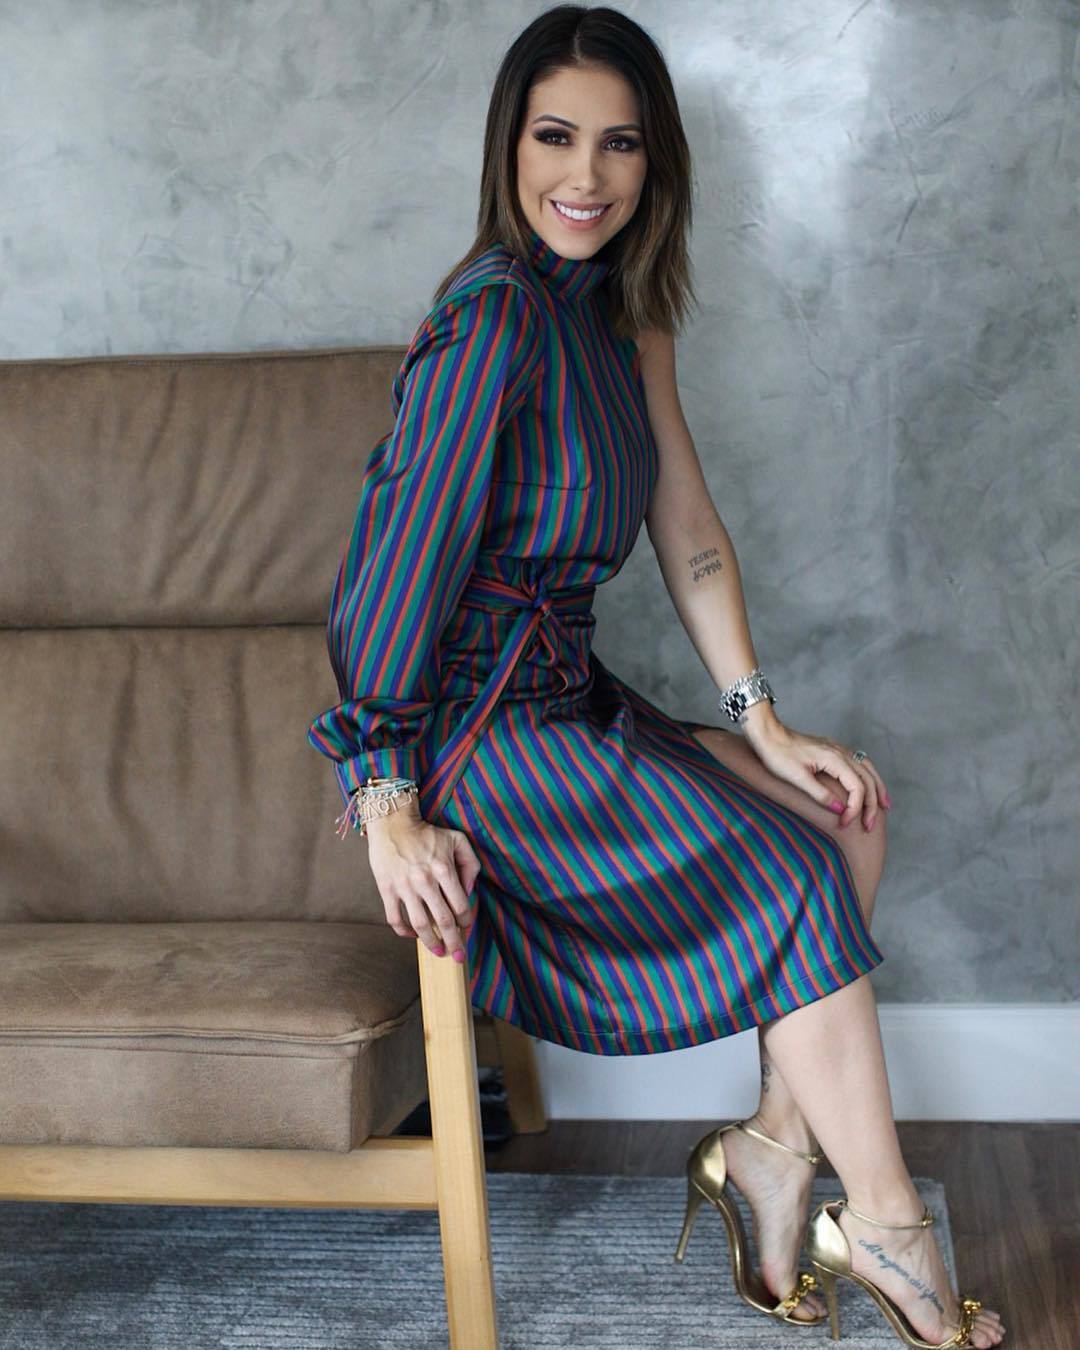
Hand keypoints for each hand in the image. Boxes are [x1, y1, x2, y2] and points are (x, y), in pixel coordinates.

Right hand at [366, 807, 480, 960]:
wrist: (392, 823)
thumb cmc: (428, 833)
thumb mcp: (457, 840)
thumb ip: (471, 864)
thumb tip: (469, 891)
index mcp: (444, 868)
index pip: (460, 905)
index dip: (466, 921)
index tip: (466, 926)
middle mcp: (425, 880)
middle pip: (444, 921)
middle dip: (454, 942)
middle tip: (459, 956)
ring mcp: (404, 887)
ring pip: (420, 924)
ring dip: (430, 942)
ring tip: (438, 951)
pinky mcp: (386, 889)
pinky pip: (395, 919)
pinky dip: (404, 932)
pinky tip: (413, 935)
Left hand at [739, 708, 891, 829]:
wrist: (768, 734)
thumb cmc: (778, 755)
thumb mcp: (796, 778)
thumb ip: (820, 794)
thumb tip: (840, 809)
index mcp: (834, 759)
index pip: (857, 788)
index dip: (855, 809)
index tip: (844, 823)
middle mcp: (841, 752)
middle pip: (867, 779)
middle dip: (872, 804)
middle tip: (869, 826)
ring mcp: (838, 749)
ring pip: (867, 769)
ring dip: (877, 788)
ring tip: (885, 806)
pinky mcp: (832, 749)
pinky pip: (859, 763)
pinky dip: (868, 776)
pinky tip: (867, 784)